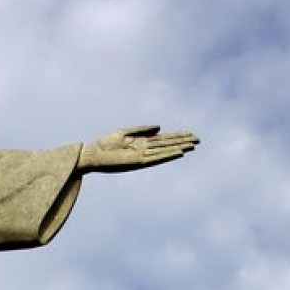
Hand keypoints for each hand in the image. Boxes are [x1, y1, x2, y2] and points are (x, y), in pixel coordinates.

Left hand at [78, 125, 198, 173]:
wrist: (91, 154)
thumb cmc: (105, 144)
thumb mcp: (124, 132)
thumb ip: (142, 130)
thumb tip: (160, 127)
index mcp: (141, 142)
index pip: (163, 139)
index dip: (177, 136)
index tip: (190, 133)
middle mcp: (144, 150)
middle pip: (167, 144)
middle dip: (182, 141)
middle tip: (198, 139)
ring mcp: (142, 156)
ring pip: (164, 151)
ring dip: (178, 148)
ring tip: (192, 146)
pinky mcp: (137, 162)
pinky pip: (155, 158)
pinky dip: (167, 155)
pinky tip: (177, 152)